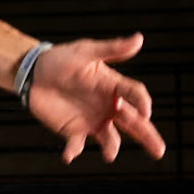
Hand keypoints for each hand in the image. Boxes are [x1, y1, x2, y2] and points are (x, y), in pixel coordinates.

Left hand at [27, 34, 165, 163]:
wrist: (34, 73)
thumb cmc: (62, 59)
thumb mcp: (86, 52)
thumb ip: (111, 49)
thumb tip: (139, 38)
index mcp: (114, 86)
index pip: (136, 96)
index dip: (142, 103)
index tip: (144, 111)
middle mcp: (108, 107)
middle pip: (134, 123)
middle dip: (147, 136)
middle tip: (159, 151)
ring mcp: (93, 120)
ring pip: (111, 139)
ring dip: (111, 147)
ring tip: (109, 155)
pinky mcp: (73, 130)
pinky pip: (77, 144)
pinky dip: (74, 150)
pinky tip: (68, 155)